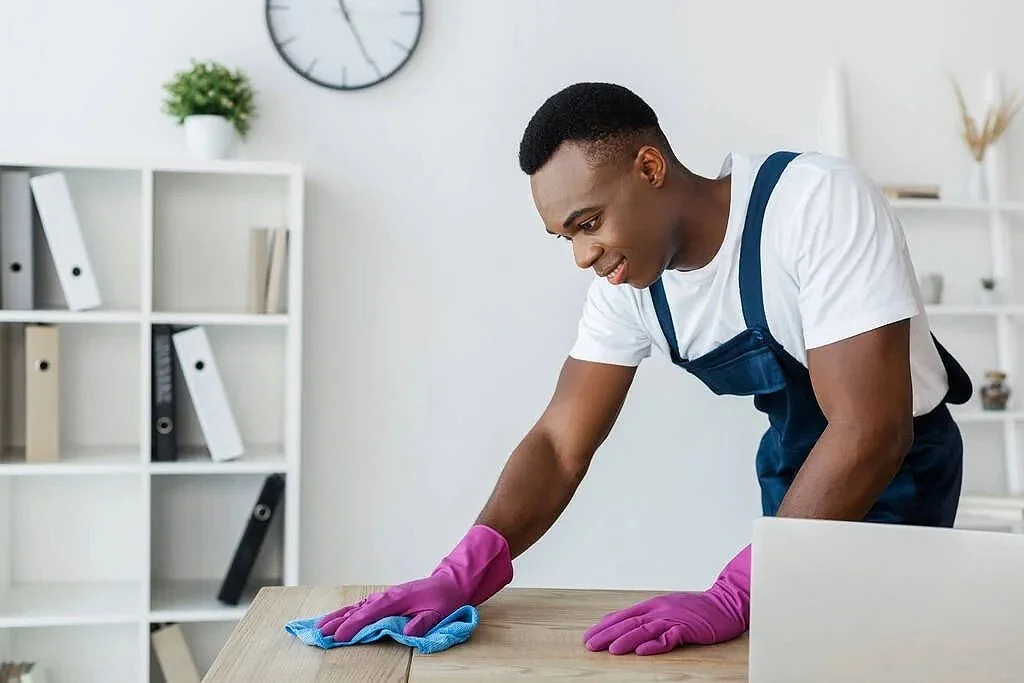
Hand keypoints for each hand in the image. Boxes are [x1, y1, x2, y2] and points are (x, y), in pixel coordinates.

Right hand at [316, 524, 512, 640]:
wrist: (451, 582)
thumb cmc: (445, 598)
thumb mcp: (439, 612)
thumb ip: (424, 623)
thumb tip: (408, 633)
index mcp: (397, 599)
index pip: (370, 614)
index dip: (353, 625)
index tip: (338, 636)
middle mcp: (387, 596)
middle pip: (357, 609)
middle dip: (338, 621)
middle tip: (319, 633)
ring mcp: (385, 596)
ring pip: (357, 606)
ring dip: (338, 616)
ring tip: (320, 626)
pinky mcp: (386, 600)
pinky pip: (362, 606)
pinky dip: (348, 612)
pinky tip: (337, 619)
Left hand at [583, 544, 749, 654]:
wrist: (725, 603)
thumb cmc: (695, 608)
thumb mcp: (666, 607)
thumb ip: (646, 615)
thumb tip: (622, 622)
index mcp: (652, 605)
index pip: (623, 616)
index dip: (604, 626)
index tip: (588, 636)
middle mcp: (659, 610)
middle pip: (629, 622)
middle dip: (607, 634)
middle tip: (590, 645)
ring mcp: (673, 618)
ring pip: (645, 629)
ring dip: (626, 639)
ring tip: (611, 650)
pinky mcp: (688, 628)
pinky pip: (669, 638)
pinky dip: (656, 644)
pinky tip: (643, 651)